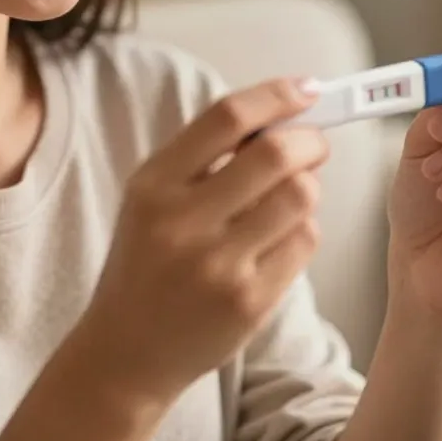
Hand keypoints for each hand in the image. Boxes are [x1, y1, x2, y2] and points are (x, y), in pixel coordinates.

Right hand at [75, 79, 327, 406]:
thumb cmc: (147, 261)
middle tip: (314, 142)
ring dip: (308, 184)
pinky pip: (304, 242)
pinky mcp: (250, 302)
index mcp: (154, 184)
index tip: (306, 88)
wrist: (127, 351)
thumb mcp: (151, 198)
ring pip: (300, 197)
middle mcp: (182, 222)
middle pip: (275, 154)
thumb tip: (282, 115)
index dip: (276, 95)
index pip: (226, 117)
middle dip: (310, 139)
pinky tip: (283, 233)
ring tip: (294, 190)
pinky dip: (304, 227)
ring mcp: (218, 266)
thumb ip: (203, 156)